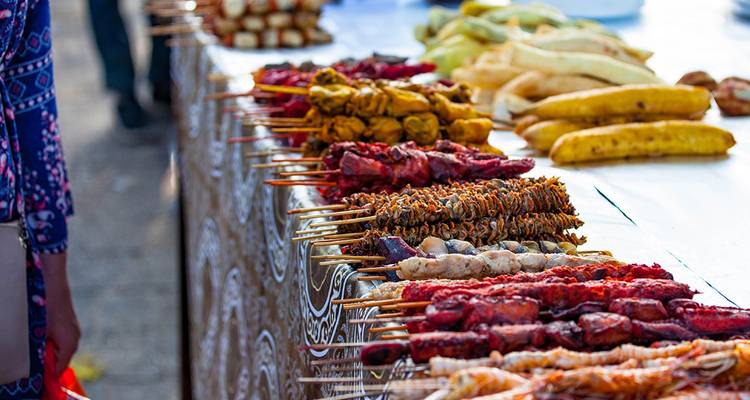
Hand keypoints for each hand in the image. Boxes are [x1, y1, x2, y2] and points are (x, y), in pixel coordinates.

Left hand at [40, 253, 80, 375]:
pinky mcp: (70, 324)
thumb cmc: (46, 308)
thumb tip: (40, 366)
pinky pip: (62, 339)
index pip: (59, 369)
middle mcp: (75, 339)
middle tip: (35, 356)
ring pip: (61, 348)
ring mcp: (74, 331)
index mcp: (70, 344)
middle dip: (48, 361)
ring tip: (38, 342)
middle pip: (61, 359)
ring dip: (50, 349)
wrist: (53, 283)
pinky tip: (43, 332)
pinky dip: (53, 341)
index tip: (38, 374)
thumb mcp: (40, 333)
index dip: (48, 373)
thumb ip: (42, 353)